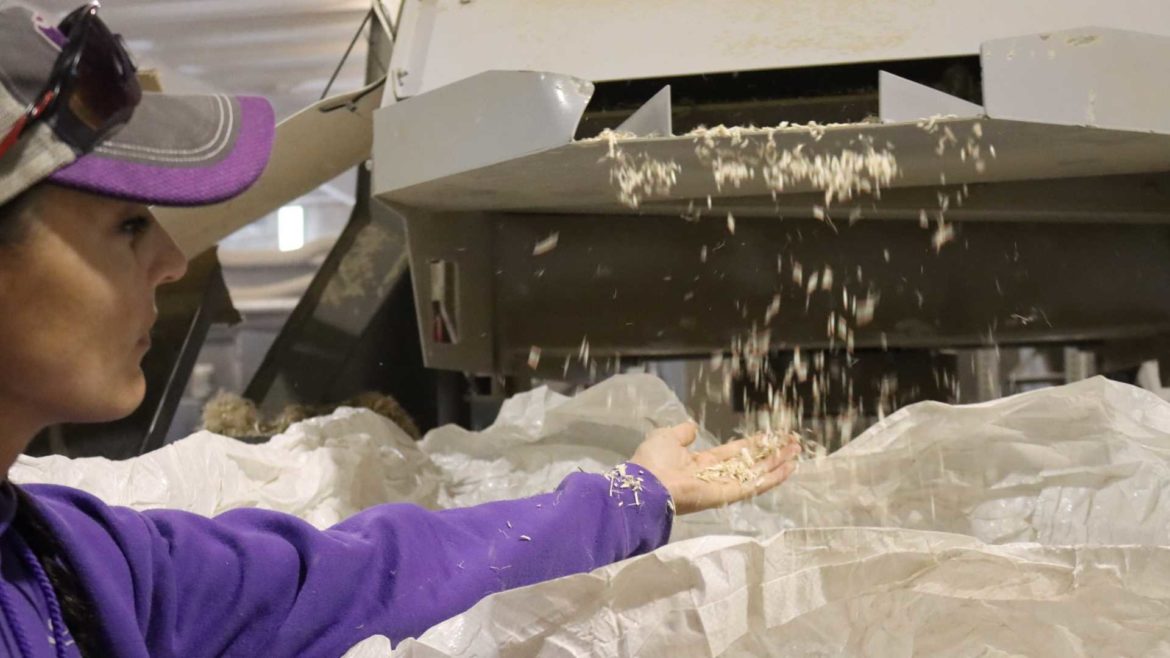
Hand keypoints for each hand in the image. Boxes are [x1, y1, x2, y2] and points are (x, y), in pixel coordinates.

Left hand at [629, 422, 800, 514]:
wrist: (646, 485)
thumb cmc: (653, 461)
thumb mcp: (667, 438)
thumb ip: (682, 434)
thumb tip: (692, 427)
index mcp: (699, 463)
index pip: (732, 452)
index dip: (752, 444)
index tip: (769, 436)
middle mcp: (715, 475)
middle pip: (749, 463)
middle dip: (771, 453)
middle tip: (792, 443)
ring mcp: (723, 486)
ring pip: (757, 474)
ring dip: (778, 463)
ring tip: (797, 452)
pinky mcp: (728, 495)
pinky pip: (754, 486)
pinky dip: (773, 477)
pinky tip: (790, 467)